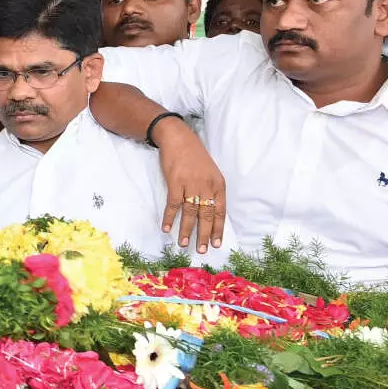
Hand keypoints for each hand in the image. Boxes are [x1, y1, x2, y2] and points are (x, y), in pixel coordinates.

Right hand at [156, 123, 225, 253]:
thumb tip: (209, 213)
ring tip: (184, 244)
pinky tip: (167, 228)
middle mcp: (206, 185)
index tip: (217, 243)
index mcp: (218, 184)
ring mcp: (190, 183)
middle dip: (204, 234)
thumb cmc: (194, 156)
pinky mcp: (175, 182)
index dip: (218, 228)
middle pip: (206, 215)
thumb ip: (211, 191)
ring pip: (190, 212)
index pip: (220, 211)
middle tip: (202, 250)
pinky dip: (170, 217)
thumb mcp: (210, 173)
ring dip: (187, 230)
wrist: (179, 138)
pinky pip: (173, 204)